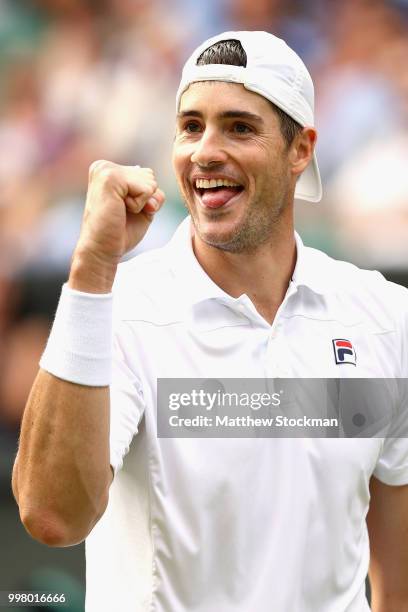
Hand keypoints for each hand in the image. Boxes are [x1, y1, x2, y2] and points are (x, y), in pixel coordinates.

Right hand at [69, 161, 164, 291]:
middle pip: (150, 177)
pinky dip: (140, 205)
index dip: (145, 199)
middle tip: (123, 213)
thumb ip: (149, 189)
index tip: (123, 211)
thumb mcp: (141, 207)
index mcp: (108, 171)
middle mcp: (104, 166)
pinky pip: (146, 189)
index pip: (147, 176)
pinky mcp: (110, 178)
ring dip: (142, 203)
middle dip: (146, 200)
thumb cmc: (119, 232)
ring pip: (150, 182)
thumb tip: (147, 173)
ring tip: (121, 212)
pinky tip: (121, 211)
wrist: (102, 250)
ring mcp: (106, 170)